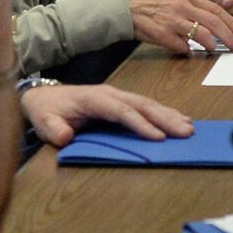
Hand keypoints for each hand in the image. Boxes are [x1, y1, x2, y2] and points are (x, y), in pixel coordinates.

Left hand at [19, 82, 193, 146]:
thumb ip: (54, 130)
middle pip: (142, 105)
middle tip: (186, 131)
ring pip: (148, 103)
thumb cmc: (47, 111)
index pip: (122, 112)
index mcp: (95, 99)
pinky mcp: (121, 100)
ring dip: (169, 114)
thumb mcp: (44, 122)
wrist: (43, 96)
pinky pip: (146, 105)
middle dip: (165, 118)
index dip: (141, 124)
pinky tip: (178, 118)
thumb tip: (65, 137)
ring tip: (189, 126)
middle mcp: (111, 94)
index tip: (159, 137)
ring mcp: (118, 95)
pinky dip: (164, 111)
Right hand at [124, 0, 232, 51]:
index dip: (230, 21)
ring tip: (216, 48)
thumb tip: (212, 21)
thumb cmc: (152, 2)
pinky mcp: (162, 34)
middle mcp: (182, 6)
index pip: (215, 8)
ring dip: (211, 43)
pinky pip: (181, 46)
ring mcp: (172, 21)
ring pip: (200, 33)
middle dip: (227, 34)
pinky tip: (189, 51)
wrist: (126, 6)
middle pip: (212, 21)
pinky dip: (187, 50)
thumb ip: (193, 6)